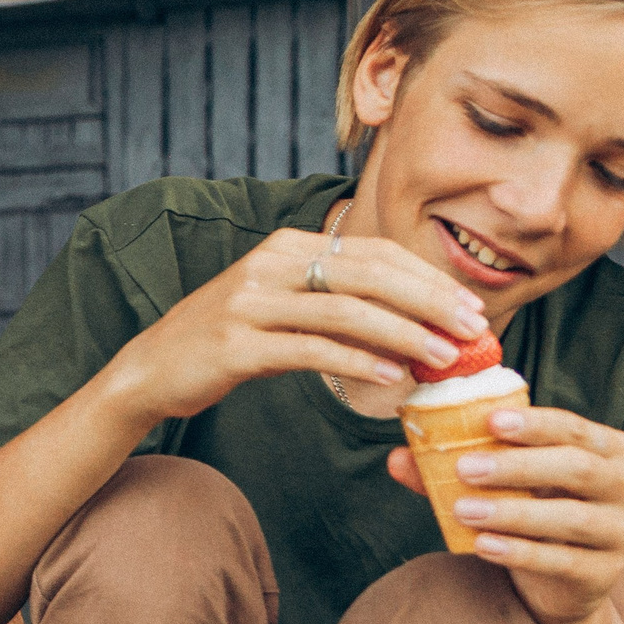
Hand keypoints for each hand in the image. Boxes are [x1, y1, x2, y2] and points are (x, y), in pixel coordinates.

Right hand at [99, 220, 489, 426]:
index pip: (373, 253)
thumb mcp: (282, 308)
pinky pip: (310, 350)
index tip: (470, 306)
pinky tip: (391, 377)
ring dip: (402, 334)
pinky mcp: (237, 345)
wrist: (151, 370)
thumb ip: (336, 307)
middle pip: (367, 275)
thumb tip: (412, 325)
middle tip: (472, 329)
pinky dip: (357, 362)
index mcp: (287, 246)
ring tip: (443, 358)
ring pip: (345, 312)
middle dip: (428, 301)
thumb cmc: (228, 342)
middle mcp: (270, 265)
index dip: (428, 278)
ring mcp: (250, 303)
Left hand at [388, 405, 623, 623]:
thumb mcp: (506, 486)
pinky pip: (562, 560)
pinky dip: (519, 551)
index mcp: (611, 450)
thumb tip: (397, 457)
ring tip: (462, 510)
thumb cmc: (533, 515)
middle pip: (577, 468)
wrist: (559, 586)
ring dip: (513, 511)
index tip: (489, 422)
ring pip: (571, 517)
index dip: (535, 424)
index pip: (574, 428)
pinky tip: (482, 546)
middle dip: (517, 466)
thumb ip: (456, 469)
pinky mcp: (606, 573)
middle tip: (464, 468)